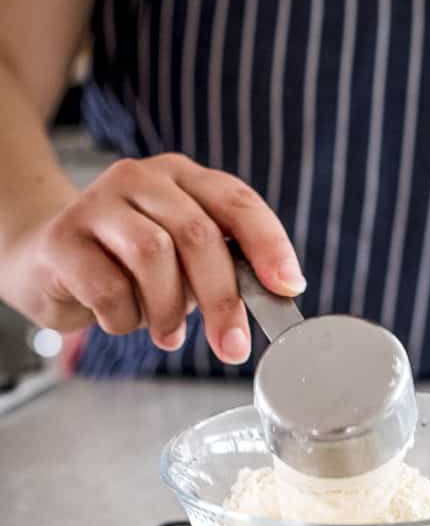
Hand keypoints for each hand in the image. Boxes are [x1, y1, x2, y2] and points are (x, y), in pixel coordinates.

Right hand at [2, 154, 304, 362]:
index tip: (289, 287)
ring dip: (167, 310)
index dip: (269, 245)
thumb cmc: (126, 265)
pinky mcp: (62, 238)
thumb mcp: (182, 263)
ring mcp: (98, 203)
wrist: (45, 261)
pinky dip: (125, 318)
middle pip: (198, 234)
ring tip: (166, 333)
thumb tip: (271, 298)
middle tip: (232, 345)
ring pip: (154, 256)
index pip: (237, 202)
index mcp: (183, 180)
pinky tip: (121, 320)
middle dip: (222, 298)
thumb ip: (221, 270)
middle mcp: (142, 180)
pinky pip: (109, 287)